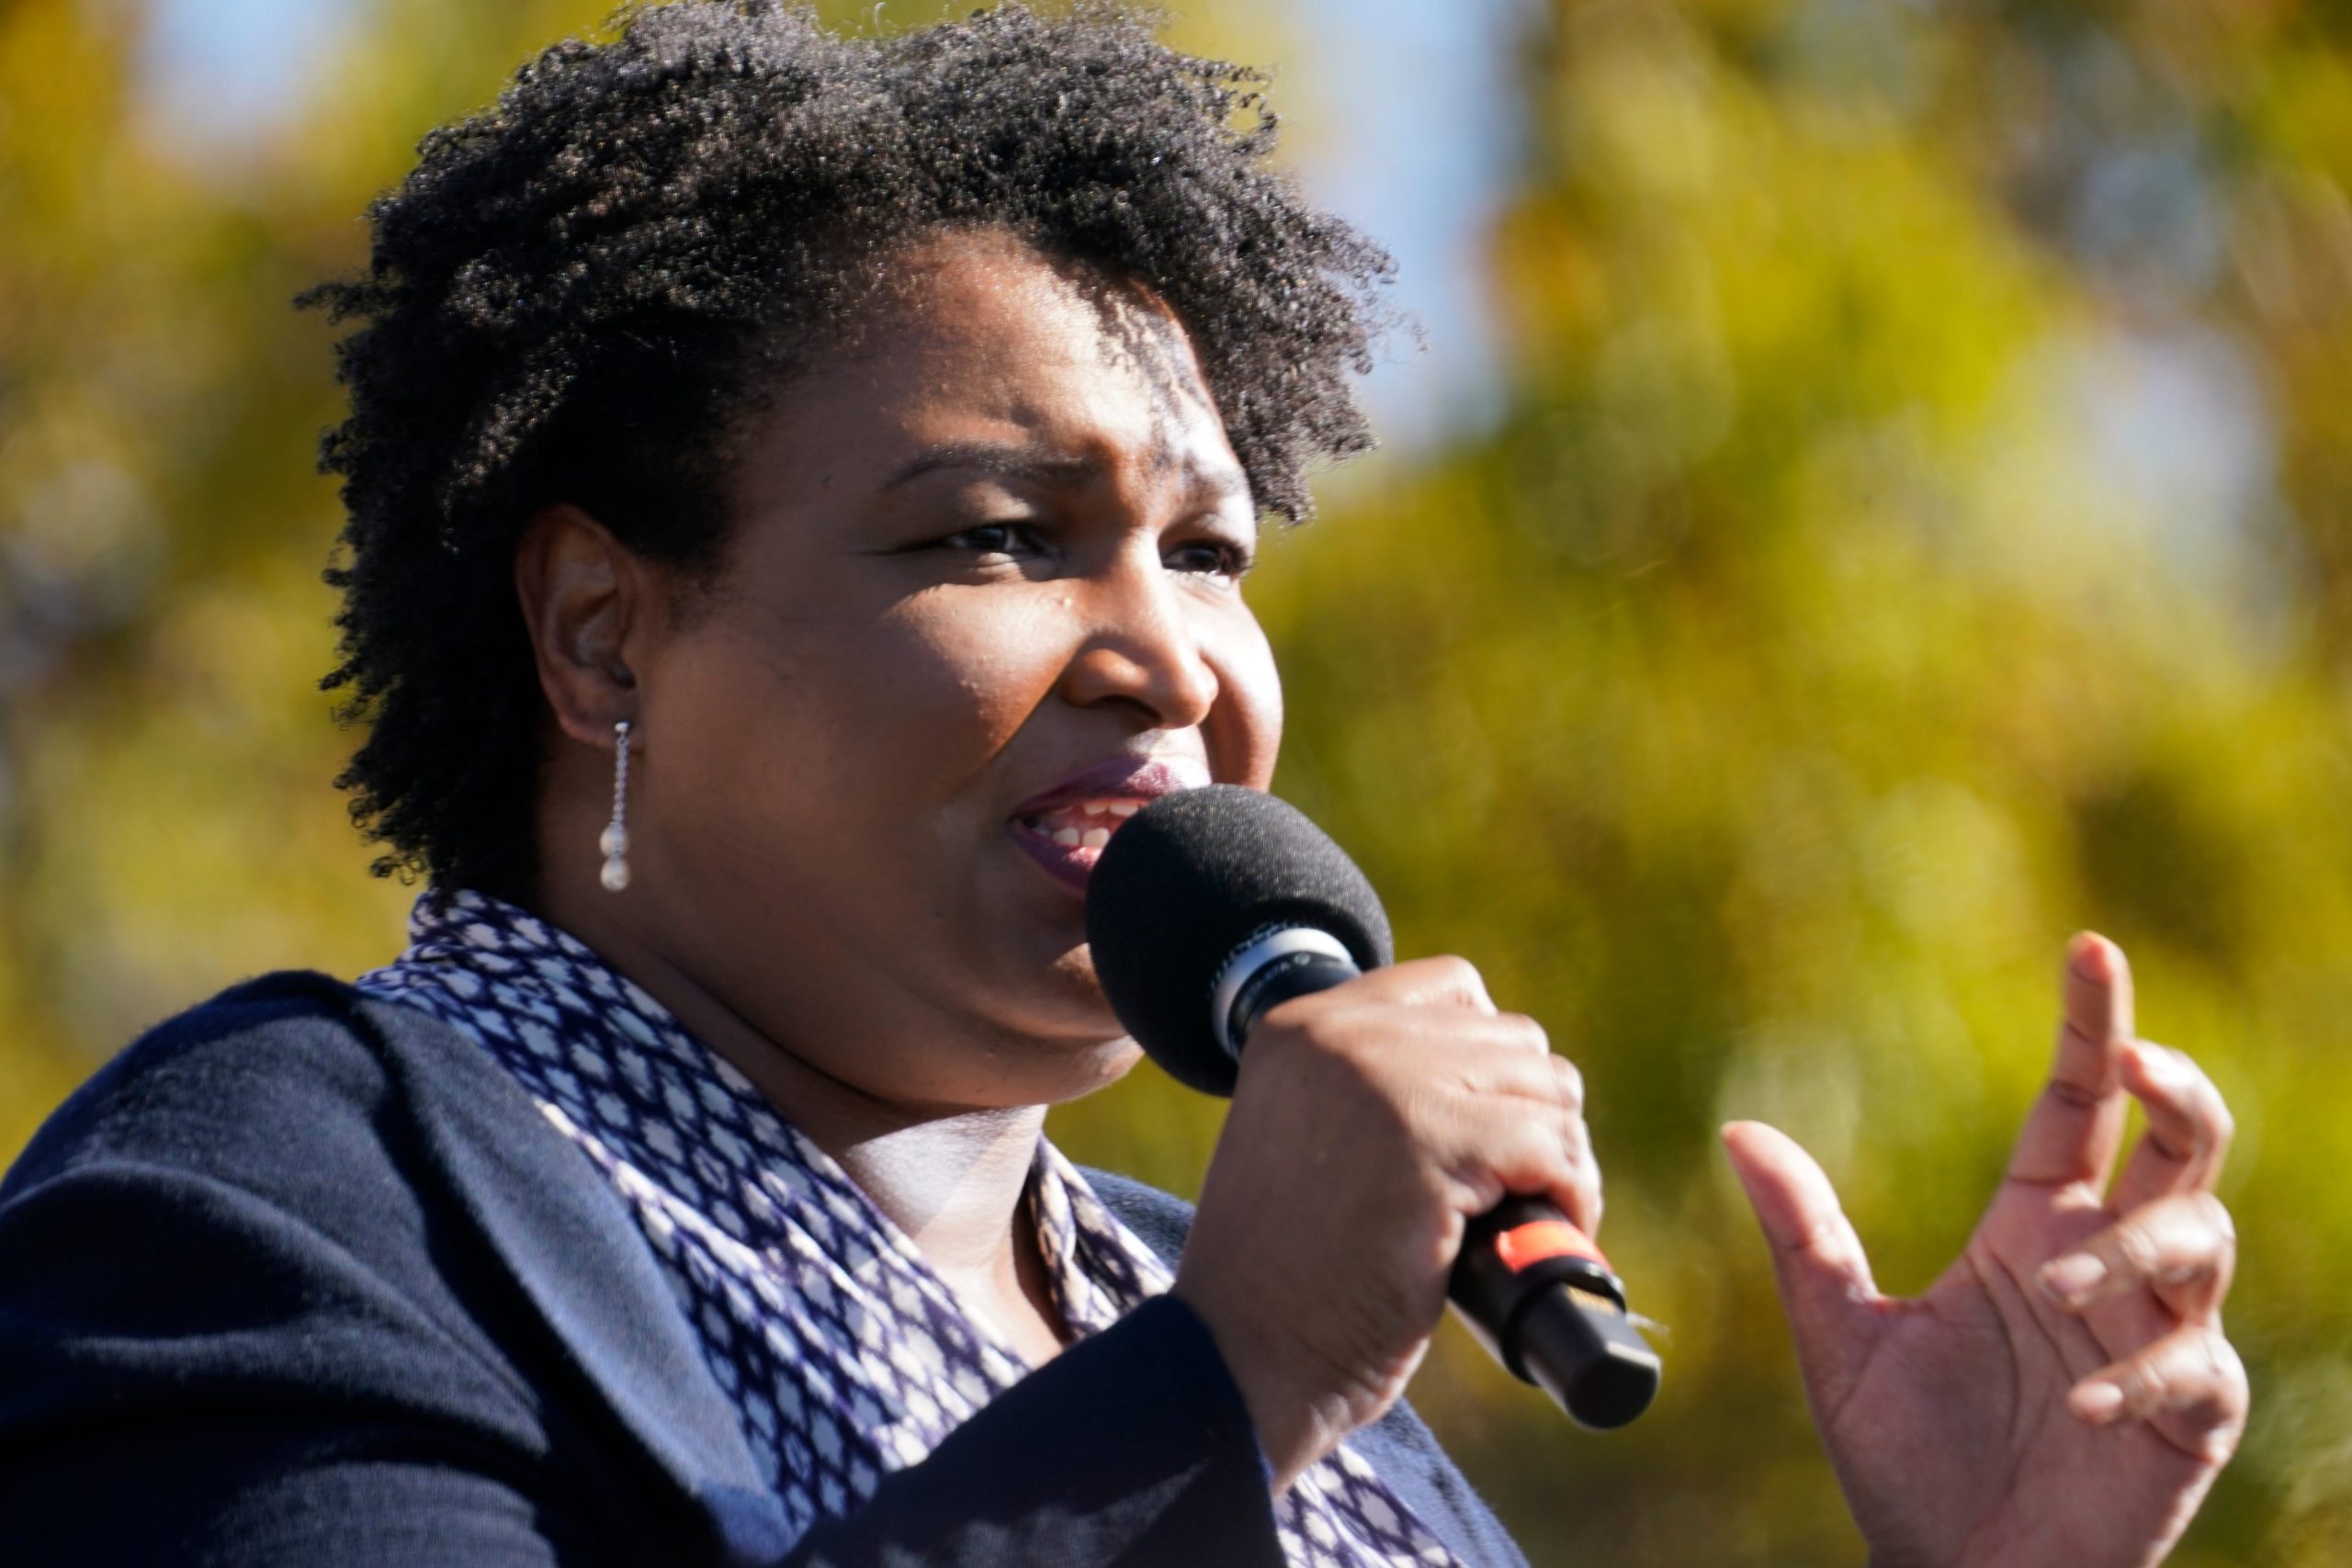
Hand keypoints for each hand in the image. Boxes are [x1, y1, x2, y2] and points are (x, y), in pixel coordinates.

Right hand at [1172, 957, 1595, 1490]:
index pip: (1452, 986)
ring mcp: (1386, 1085)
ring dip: (1558, 1156)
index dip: (1489, 1059)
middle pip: (1512, 1038)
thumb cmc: (1283, 1272)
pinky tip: (1541, 1234)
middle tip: (1512, 1191)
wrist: (1242, 1356)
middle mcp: (1341, 1036)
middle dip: (1530, 1116)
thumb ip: (1370, 1086)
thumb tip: (1507, 1075)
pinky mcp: (1431, 1148)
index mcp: (1301, 1025)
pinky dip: (1570, 1196)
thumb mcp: (1304, 1137)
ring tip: (1528, 1214)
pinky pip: (1554, 1146)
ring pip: (1547, 1086)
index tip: (1483, 1131)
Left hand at [1724, 933, 2245, 1567]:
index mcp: (2029, 1230)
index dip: (2093, 1026)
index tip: (2089, 947)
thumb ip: (1803, 1235)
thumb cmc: (1906, 1461)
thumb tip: (1737, 1131)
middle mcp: (2103, 1266)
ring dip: (2133, 1249)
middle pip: (2183, 1145)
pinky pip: (2199, 1367)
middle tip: (2136, 1061)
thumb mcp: (1839, 1337)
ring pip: (2202, 1240)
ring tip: (2049, 1289)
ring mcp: (2157, 1337)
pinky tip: (2077, 1404)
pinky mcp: (2188, 1417)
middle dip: (2177, 1091)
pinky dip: (2146, 1372)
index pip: (2078, 1107)